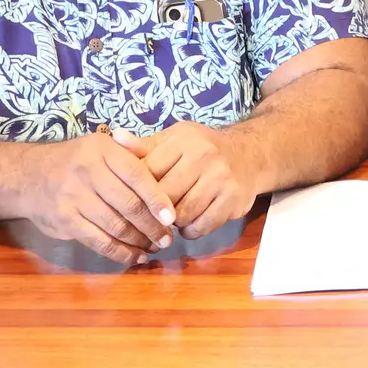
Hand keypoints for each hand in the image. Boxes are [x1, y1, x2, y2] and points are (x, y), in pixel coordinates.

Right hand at [23, 133, 175, 263]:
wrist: (27, 176)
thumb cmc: (75, 162)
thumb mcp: (100, 145)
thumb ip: (130, 150)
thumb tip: (160, 159)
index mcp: (102, 150)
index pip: (138, 176)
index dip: (158, 199)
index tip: (172, 218)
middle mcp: (88, 172)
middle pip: (129, 205)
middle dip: (153, 226)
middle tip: (167, 238)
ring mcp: (73, 197)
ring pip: (116, 226)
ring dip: (139, 241)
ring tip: (154, 247)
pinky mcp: (65, 220)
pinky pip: (98, 241)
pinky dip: (120, 252)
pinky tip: (135, 256)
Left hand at [117, 122, 263, 238]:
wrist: (251, 154)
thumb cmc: (204, 149)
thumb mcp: (175, 140)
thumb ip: (145, 146)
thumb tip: (115, 137)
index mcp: (183, 139)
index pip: (148, 171)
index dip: (138, 189)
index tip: (135, 196)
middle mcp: (204, 156)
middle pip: (164, 195)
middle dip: (155, 208)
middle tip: (153, 212)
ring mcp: (221, 178)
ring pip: (182, 214)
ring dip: (173, 222)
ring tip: (172, 216)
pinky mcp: (234, 199)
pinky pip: (201, 226)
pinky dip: (191, 230)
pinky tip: (190, 222)